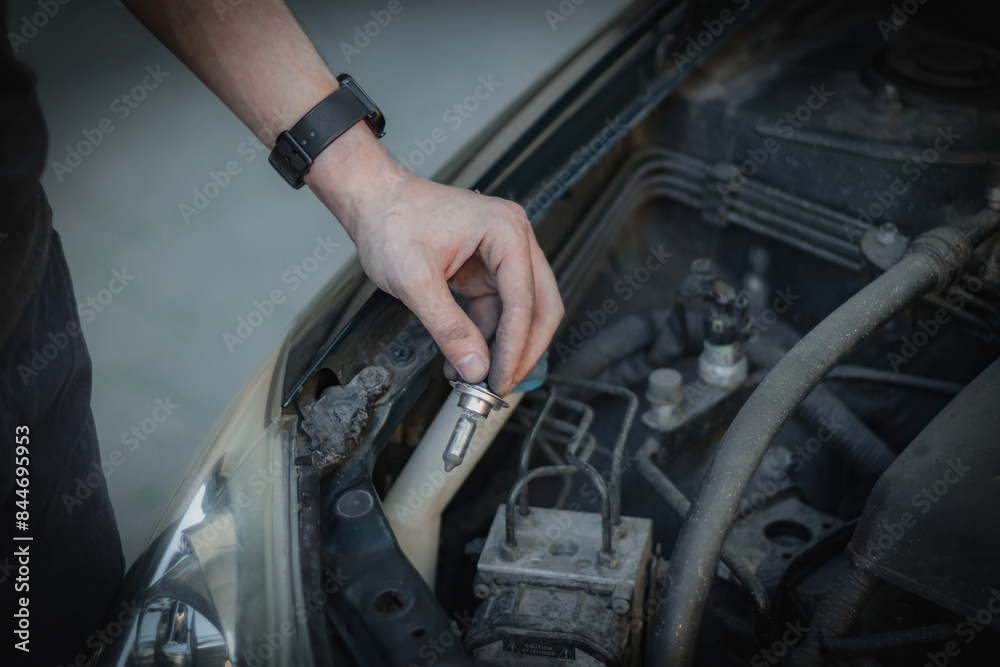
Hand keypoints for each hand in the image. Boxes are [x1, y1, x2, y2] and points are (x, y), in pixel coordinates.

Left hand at [306, 125, 562, 395]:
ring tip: (475, 378)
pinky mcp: (487, 268)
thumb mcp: (415, 281)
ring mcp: (503, 254)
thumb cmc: (391, 220)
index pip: (524, 301)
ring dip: (502, 348)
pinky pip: (498, 310)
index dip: (514, 348)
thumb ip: (449, 328)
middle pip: (539, 307)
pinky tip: (465, 360)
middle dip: (521, 351)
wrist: (372, 199)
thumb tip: (475, 368)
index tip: (499, 380)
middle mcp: (514, 239)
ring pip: (521, 313)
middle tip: (500, 386)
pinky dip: (485, 337)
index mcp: (506, 232)